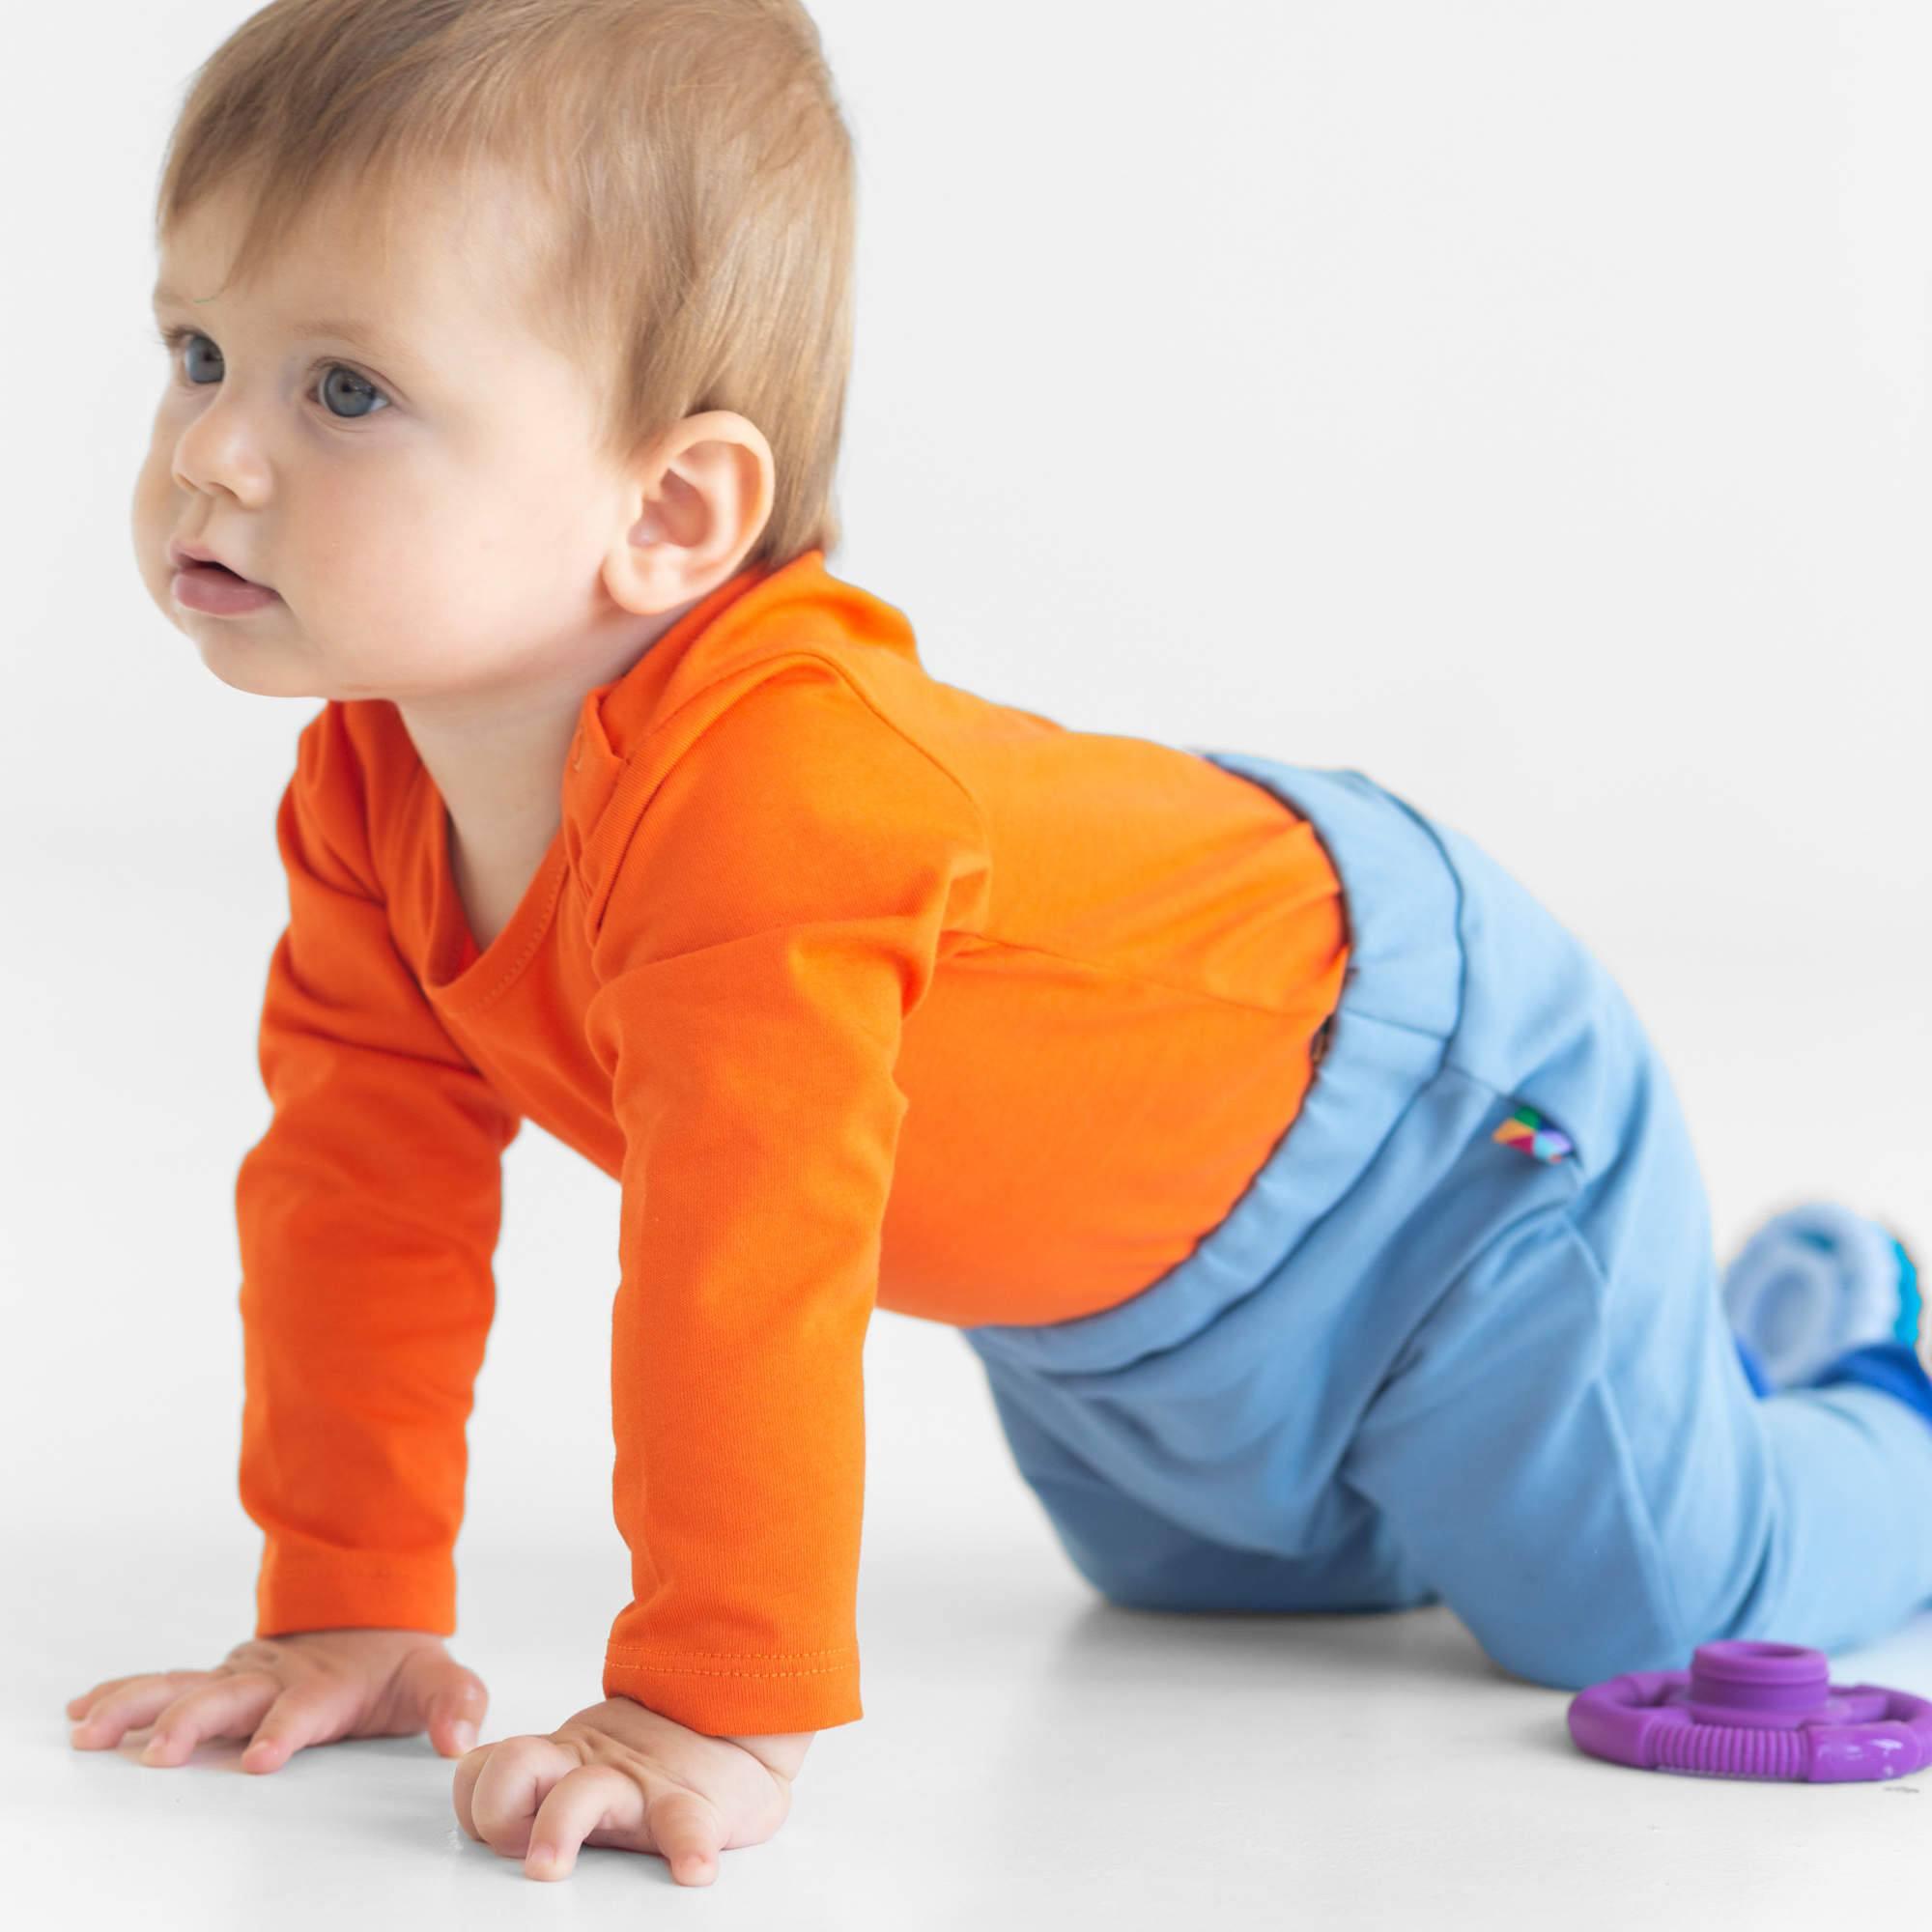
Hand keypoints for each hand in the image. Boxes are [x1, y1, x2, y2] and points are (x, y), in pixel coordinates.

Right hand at [65, 1627, 488, 1771]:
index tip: (261, 1759)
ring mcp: (240, 1677)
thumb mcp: (439, 1678)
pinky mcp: (217, 1680)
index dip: (283, 1731)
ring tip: (91, 1731)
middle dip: (192, 1724)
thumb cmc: (399, 1664)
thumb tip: (459, 1739)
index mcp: (326, 1686)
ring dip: (136, 1708)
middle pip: (228, 1699)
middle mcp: (274, 1679)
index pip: (302, 1710)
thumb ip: (456, 1704)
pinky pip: (163, 1684)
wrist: (369, 1619)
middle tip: (158, 1754)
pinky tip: (82, 1712)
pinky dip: (121, 1694)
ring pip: (181, 1687)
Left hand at [452, 1694, 812, 1885]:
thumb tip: (489, 1835)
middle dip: (500, 1810)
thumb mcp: (584, 1764)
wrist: (733, 1728)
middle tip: (517, 1849)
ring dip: (558, 1828)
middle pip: (516, 1767)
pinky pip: (687, 1825)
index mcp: (559, 1763)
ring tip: (549, 1866)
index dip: (476, 1799)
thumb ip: (537, 1789)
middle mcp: (589, 1770)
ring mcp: (638, 1786)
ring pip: (583, 1794)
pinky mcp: (691, 1804)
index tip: (493, 1831)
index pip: (485, 1767)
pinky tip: (692, 1869)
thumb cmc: (649, 1767)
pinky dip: (689, 1847)